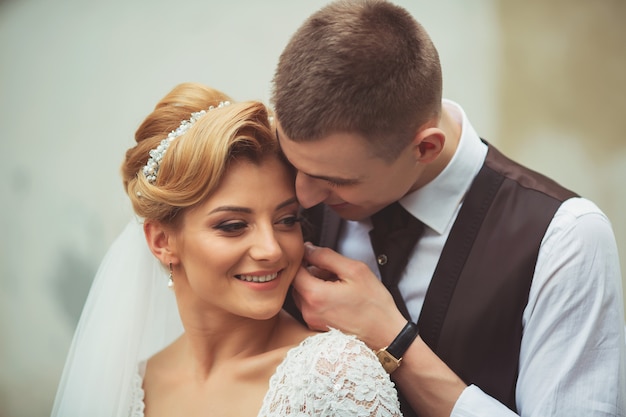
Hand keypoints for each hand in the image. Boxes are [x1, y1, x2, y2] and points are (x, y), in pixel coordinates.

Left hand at [292, 242, 406, 348]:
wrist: (385, 334)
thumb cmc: (374, 304)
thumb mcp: (354, 270)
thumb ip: (326, 256)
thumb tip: (308, 249)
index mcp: (314, 295)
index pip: (294, 270)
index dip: (304, 259)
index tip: (317, 256)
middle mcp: (308, 311)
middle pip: (297, 283)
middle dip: (311, 272)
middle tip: (332, 270)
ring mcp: (312, 321)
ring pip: (303, 294)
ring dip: (315, 284)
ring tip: (338, 284)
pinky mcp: (317, 327)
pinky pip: (310, 306)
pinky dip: (319, 297)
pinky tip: (338, 296)